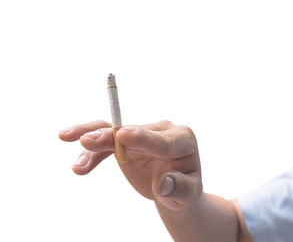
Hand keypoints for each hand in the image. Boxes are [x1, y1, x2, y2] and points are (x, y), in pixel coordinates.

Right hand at [59, 120, 202, 209]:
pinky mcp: (127, 140)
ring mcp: (142, 133)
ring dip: (93, 140)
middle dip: (109, 137)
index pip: (162, 140)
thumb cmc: (183, 187)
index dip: (142, 138)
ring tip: (73, 152)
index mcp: (182, 139)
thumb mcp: (188, 194)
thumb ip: (179, 188)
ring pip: (114, 131)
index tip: (122, 135)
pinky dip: (92, 152)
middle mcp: (161, 130)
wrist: (173, 184)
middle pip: (133, 131)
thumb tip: (164, 185)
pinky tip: (79, 165)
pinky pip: (107, 142)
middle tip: (87, 140)